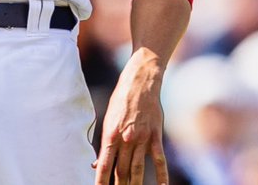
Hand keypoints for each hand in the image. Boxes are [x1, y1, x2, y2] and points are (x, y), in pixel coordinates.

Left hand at [94, 49, 168, 184]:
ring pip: (137, 168)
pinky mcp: (155, 135)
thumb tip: (96, 163)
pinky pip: (158, 159)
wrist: (140, 82)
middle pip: (121, 169)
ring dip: (134, 184)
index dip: (100, 180)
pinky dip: (161, 174)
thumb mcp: (108, 118)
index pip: (103, 164)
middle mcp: (126, 139)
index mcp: (111, 134)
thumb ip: (105, 143)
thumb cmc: (121, 99)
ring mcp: (142, 138)